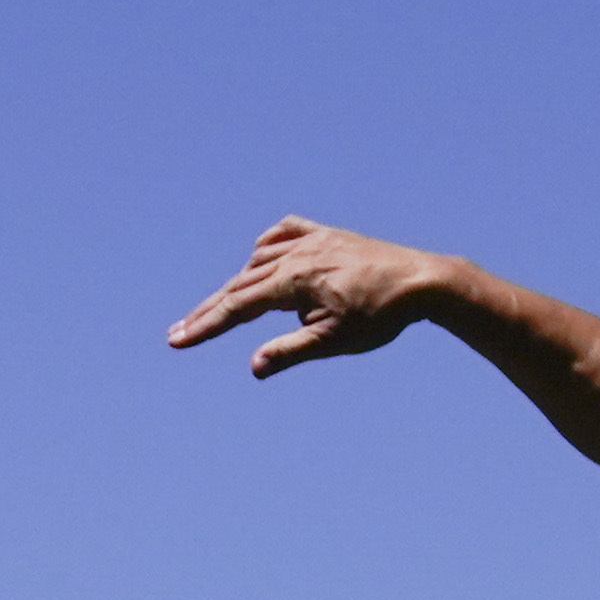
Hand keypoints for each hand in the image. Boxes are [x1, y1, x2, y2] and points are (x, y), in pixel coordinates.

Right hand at [167, 218, 458, 375]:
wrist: (422, 281)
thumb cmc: (381, 316)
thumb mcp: (335, 340)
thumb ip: (291, 351)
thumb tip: (254, 366)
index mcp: (293, 280)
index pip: (237, 307)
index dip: (205, 326)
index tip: (177, 341)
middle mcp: (295, 254)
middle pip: (239, 285)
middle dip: (208, 311)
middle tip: (178, 333)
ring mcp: (311, 240)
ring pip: (259, 261)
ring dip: (237, 286)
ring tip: (222, 310)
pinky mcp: (327, 236)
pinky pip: (285, 233)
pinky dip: (267, 248)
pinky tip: (261, 256)